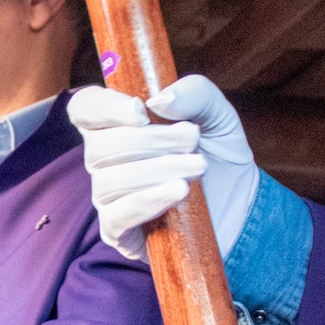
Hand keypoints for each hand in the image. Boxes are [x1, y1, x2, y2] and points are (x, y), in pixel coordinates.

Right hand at [68, 77, 258, 261]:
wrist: (239, 206)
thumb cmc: (217, 157)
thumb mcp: (217, 116)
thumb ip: (195, 93)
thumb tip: (158, 100)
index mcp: (117, 126)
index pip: (85, 109)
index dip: (104, 108)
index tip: (141, 112)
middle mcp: (104, 161)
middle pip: (99, 146)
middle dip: (152, 141)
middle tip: (192, 143)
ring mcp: (107, 198)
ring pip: (109, 181)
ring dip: (158, 171)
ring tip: (197, 169)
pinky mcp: (118, 232)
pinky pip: (116, 216)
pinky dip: (148, 201)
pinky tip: (177, 193)